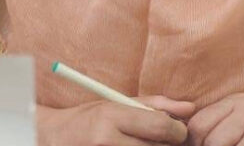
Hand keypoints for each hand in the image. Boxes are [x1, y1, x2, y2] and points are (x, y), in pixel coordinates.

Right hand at [37, 95, 195, 145]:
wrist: (52, 139)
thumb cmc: (89, 119)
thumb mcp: (118, 102)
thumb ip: (156, 104)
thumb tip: (191, 108)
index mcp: (112, 117)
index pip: (160, 127)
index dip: (178, 131)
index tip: (178, 131)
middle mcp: (107, 140)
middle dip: (169, 145)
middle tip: (163, 140)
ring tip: (143, 144)